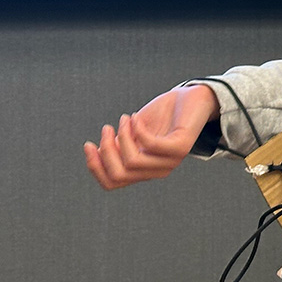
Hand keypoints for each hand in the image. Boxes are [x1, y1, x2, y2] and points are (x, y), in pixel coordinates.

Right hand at [84, 84, 220, 189]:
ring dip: (121, 136)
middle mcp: (157, 170)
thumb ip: (119, 144)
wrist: (193, 98)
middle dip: (105, 151)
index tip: (88, 144)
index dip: (95, 167)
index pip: (112, 183)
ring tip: (125, 119)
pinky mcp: (181, 147)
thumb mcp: (134, 131)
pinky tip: (136, 118)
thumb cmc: (164, 114)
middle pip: (118, 175)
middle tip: (106, 128)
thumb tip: (98, 153)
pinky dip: (137, 130)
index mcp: (144, 169)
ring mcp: (171, 161)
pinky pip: (151, 145)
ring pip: (132, 162)